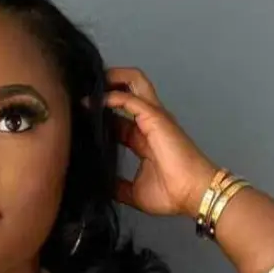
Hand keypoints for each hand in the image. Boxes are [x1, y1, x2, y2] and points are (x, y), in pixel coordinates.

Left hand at [83, 67, 219, 220]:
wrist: (193, 194)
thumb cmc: (171, 193)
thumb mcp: (134, 193)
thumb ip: (118, 187)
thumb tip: (101, 188)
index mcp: (143, 139)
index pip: (118, 118)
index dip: (100, 114)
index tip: (80, 115)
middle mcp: (149, 122)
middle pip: (129, 89)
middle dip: (109, 84)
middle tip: (85, 89)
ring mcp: (153, 117)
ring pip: (133, 83)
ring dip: (113, 79)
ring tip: (92, 83)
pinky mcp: (155, 117)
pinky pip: (131, 99)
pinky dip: (113, 97)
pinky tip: (96, 101)